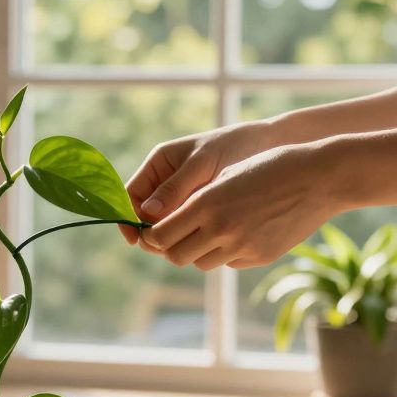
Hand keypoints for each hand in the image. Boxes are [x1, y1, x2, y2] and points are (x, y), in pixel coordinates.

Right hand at [122, 120, 282, 244]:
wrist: (267, 147)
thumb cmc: (234, 147)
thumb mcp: (202, 165)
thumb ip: (176, 188)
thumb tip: (148, 214)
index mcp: (158, 164)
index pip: (131, 195)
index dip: (129, 219)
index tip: (137, 239)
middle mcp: (164, 181)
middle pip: (143, 215)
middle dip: (150, 234)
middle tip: (165, 250)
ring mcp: (180, 197)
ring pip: (162, 225)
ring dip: (169, 239)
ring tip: (186, 246)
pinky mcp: (197, 209)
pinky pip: (182, 227)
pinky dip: (186, 237)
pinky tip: (200, 243)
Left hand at [140, 142, 351, 269]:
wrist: (319, 178)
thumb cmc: (270, 166)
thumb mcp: (225, 176)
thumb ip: (195, 202)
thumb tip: (166, 227)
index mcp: (206, 204)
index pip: (160, 236)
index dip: (152, 236)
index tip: (153, 230)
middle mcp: (220, 229)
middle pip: (176, 256)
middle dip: (170, 248)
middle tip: (175, 236)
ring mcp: (242, 247)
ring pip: (201, 263)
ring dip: (197, 251)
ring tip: (208, 231)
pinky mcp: (260, 257)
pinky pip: (229, 263)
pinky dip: (225, 253)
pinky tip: (238, 232)